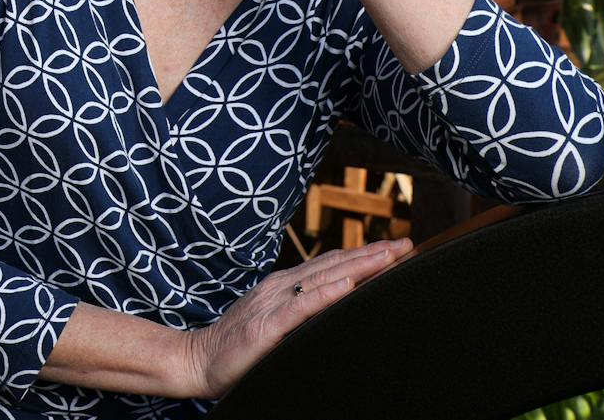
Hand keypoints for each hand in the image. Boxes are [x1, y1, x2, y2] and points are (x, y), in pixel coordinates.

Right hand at [178, 237, 411, 399]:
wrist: (196, 359)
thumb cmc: (235, 346)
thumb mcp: (272, 321)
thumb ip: (298, 311)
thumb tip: (333, 304)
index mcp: (282, 286)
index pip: (329, 265)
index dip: (362, 254)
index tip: (394, 248)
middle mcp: (280, 287)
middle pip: (332, 265)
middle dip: (372, 254)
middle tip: (406, 244)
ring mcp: (272, 304)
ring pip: (323, 279)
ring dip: (359, 266)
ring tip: (389, 256)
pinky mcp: (266, 326)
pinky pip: (301, 307)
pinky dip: (326, 293)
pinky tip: (347, 285)